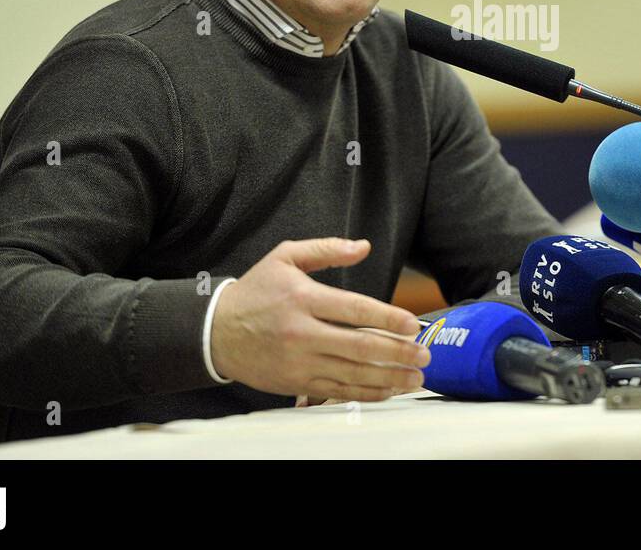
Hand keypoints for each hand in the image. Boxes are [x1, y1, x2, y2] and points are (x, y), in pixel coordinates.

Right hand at [210, 238, 428, 401]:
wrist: (216, 331)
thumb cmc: (255, 291)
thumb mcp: (285, 256)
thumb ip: (327, 249)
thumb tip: (363, 246)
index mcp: (302, 298)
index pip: (354, 309)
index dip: (388, 318)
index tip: (413, 325)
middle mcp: (302, 332)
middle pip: (359, 347)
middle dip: (397, 353)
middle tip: (424, 355)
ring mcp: (299, 362)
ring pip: (352, 375)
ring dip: (389, 378)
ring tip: (415, 378)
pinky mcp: (296, 383)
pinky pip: (337, 393)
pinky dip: (365, 394)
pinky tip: (387, 391)